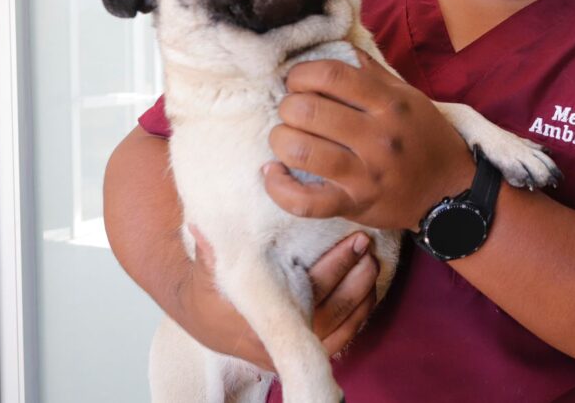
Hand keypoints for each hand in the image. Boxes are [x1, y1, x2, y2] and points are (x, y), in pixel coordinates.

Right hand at [179, 228, 379, 369]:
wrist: (204, 320)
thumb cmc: (208, 290)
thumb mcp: (206, 269)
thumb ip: (210, 249)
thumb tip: (202, 225)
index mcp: (256, 319)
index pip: (306, 291)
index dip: (335, 266)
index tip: (354, 242)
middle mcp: (277, 340)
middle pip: (329, 311)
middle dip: (354, 278)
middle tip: (368, 248)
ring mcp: (291, 349)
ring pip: (338, 329)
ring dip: (362, 296)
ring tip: (373, 264)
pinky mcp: (301, 350)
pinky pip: (338, 340)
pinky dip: (358, 317)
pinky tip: (369, 292)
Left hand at [263, 50, 474, 230]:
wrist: (451, 191)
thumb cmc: (426, 139)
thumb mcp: (410, 98)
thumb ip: (374, 74)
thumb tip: (339, 48)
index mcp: (390, 104)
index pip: (331, 75)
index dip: (301, 74)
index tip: (297, 81)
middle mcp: (378, 137)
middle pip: (308, 110)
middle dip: (287, 106)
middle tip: (292, 111)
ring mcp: (365, 174)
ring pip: (300, 151)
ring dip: (280, 140)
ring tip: (285, 138)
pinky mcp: (354, 204)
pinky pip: (304, 201)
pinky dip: (279, 186)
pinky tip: (273, 172)